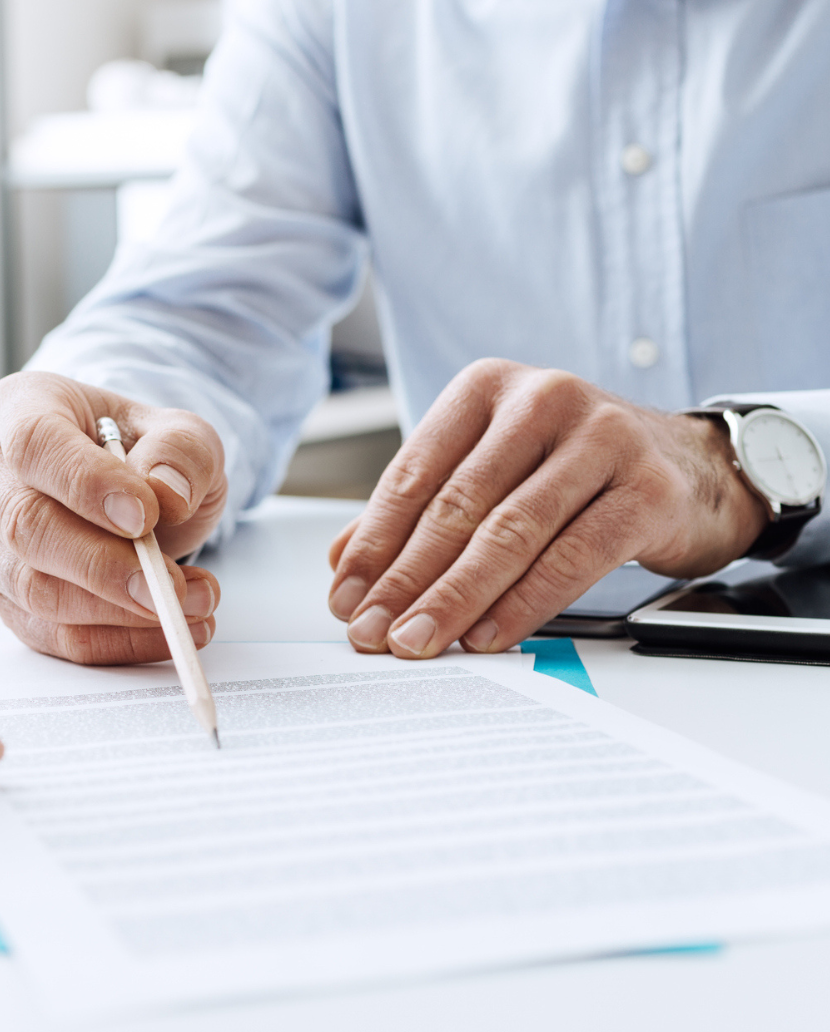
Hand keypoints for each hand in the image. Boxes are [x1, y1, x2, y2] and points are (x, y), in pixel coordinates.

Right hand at [0, 371, 227, 663]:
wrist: (133, 491)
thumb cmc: (144, 454)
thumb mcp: (183, 435)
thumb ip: (182, 452)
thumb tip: (165, 492)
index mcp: (21, 408)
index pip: (35, 444)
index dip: (86, 484)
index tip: (145, 515)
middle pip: (24, 526)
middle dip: (102, 566)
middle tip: (170, 586)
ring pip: (32, 590)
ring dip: (117, 611)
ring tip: (191, 604)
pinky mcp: (4, 598)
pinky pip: (51, 635)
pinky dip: (115, 642)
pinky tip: (169, 630)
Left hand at [327, 358, 767, 657]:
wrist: (690, 466)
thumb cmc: (573, 470)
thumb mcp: (490, 470)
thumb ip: (420, 508)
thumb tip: (342, 562)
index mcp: (487, 388)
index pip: (413, 472)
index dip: (373, 543)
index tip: (344, 598)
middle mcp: (542, 400)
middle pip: (456, 506)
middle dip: (405, 579)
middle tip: (371, 631)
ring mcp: (601, 439)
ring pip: (510, 533)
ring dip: (455, 597)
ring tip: (418, 639)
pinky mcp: (647, 490)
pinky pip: (572, 557)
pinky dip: (523, 604)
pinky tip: (487, 635)